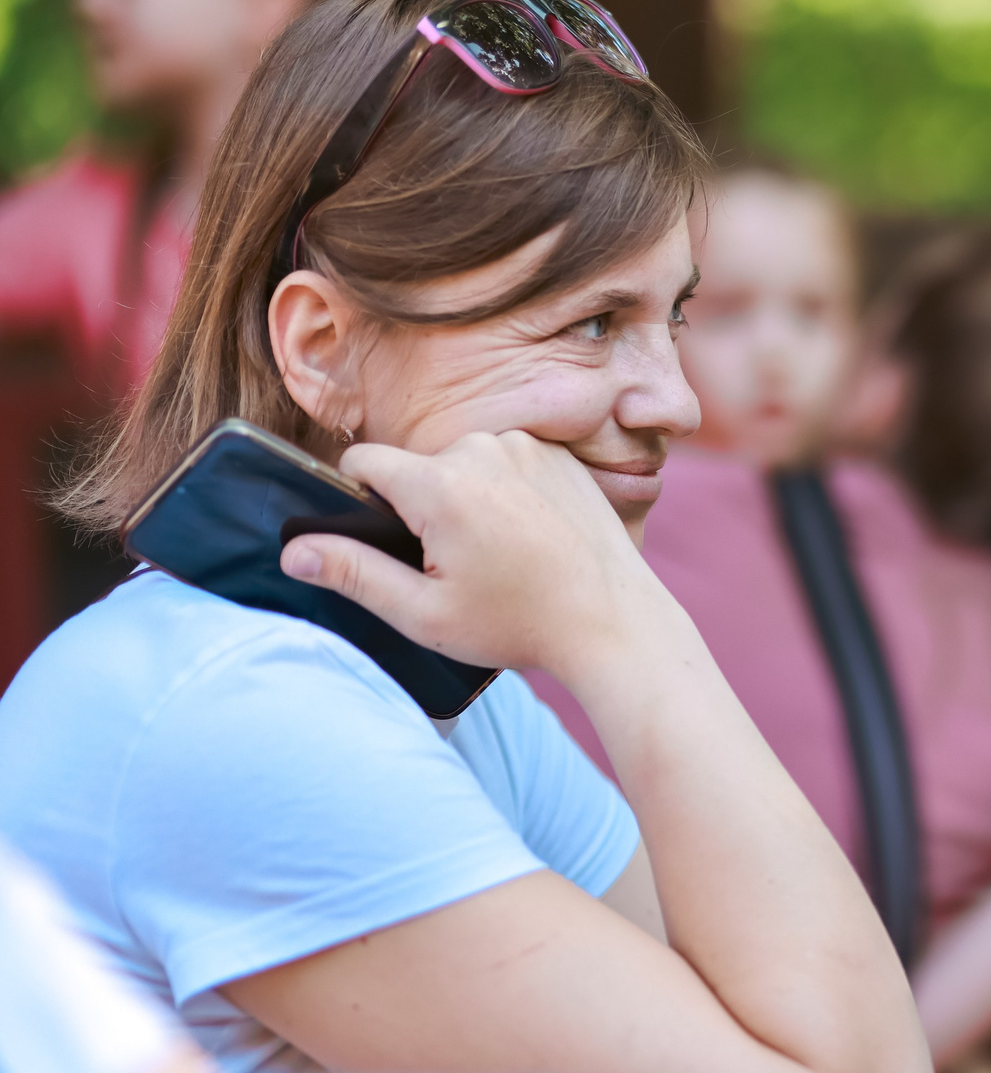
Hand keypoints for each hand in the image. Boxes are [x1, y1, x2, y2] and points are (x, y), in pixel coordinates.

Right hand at [279, 430, 675, 683]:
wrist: (615, 622)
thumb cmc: (520, 625)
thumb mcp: (425, 613)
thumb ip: (353, 574)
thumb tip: (293, 551)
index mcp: (440, 484)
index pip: (364, 463)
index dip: (358, 498)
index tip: (381, 537)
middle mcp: (483, 449)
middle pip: (418, 467)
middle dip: (422, 508)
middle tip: (456, 565)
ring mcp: (528, 447)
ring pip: (465, 463)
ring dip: (467, 498)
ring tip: (499, 555)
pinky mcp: (560, 455)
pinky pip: (510, 464)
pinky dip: (508, 493)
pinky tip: (530, 539)